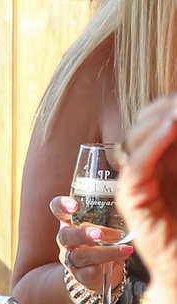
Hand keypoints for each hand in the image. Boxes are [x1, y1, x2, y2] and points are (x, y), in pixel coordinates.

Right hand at [52, 195, 132, 296]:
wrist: (100, 272)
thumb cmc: (104, 240)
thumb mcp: (105, 222)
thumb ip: (111, 210)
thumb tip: (134, 191)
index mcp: (70, 222)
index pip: (58, 209)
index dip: (62, 206)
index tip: (75, 205)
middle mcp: (67, 239)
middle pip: (66, 235)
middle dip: (83, 235)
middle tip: (100, 236)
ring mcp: (71, 258)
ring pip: (78, 256)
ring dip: (100, 253)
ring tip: (124, 250)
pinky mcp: (80, 275)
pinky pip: (85, 274)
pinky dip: (98, 270)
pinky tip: (113, 266)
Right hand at [118, 93, 176, 285]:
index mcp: (166, 161)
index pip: (160, 120)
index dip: (171, 104)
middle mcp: (149, 168)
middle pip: (147, 122)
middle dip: (167, 105)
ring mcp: (137, 182)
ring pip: (137, 137)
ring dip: (162, 119)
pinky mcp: (132, 199)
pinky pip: (137, 164)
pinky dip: (153, 142)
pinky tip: (172, 126)